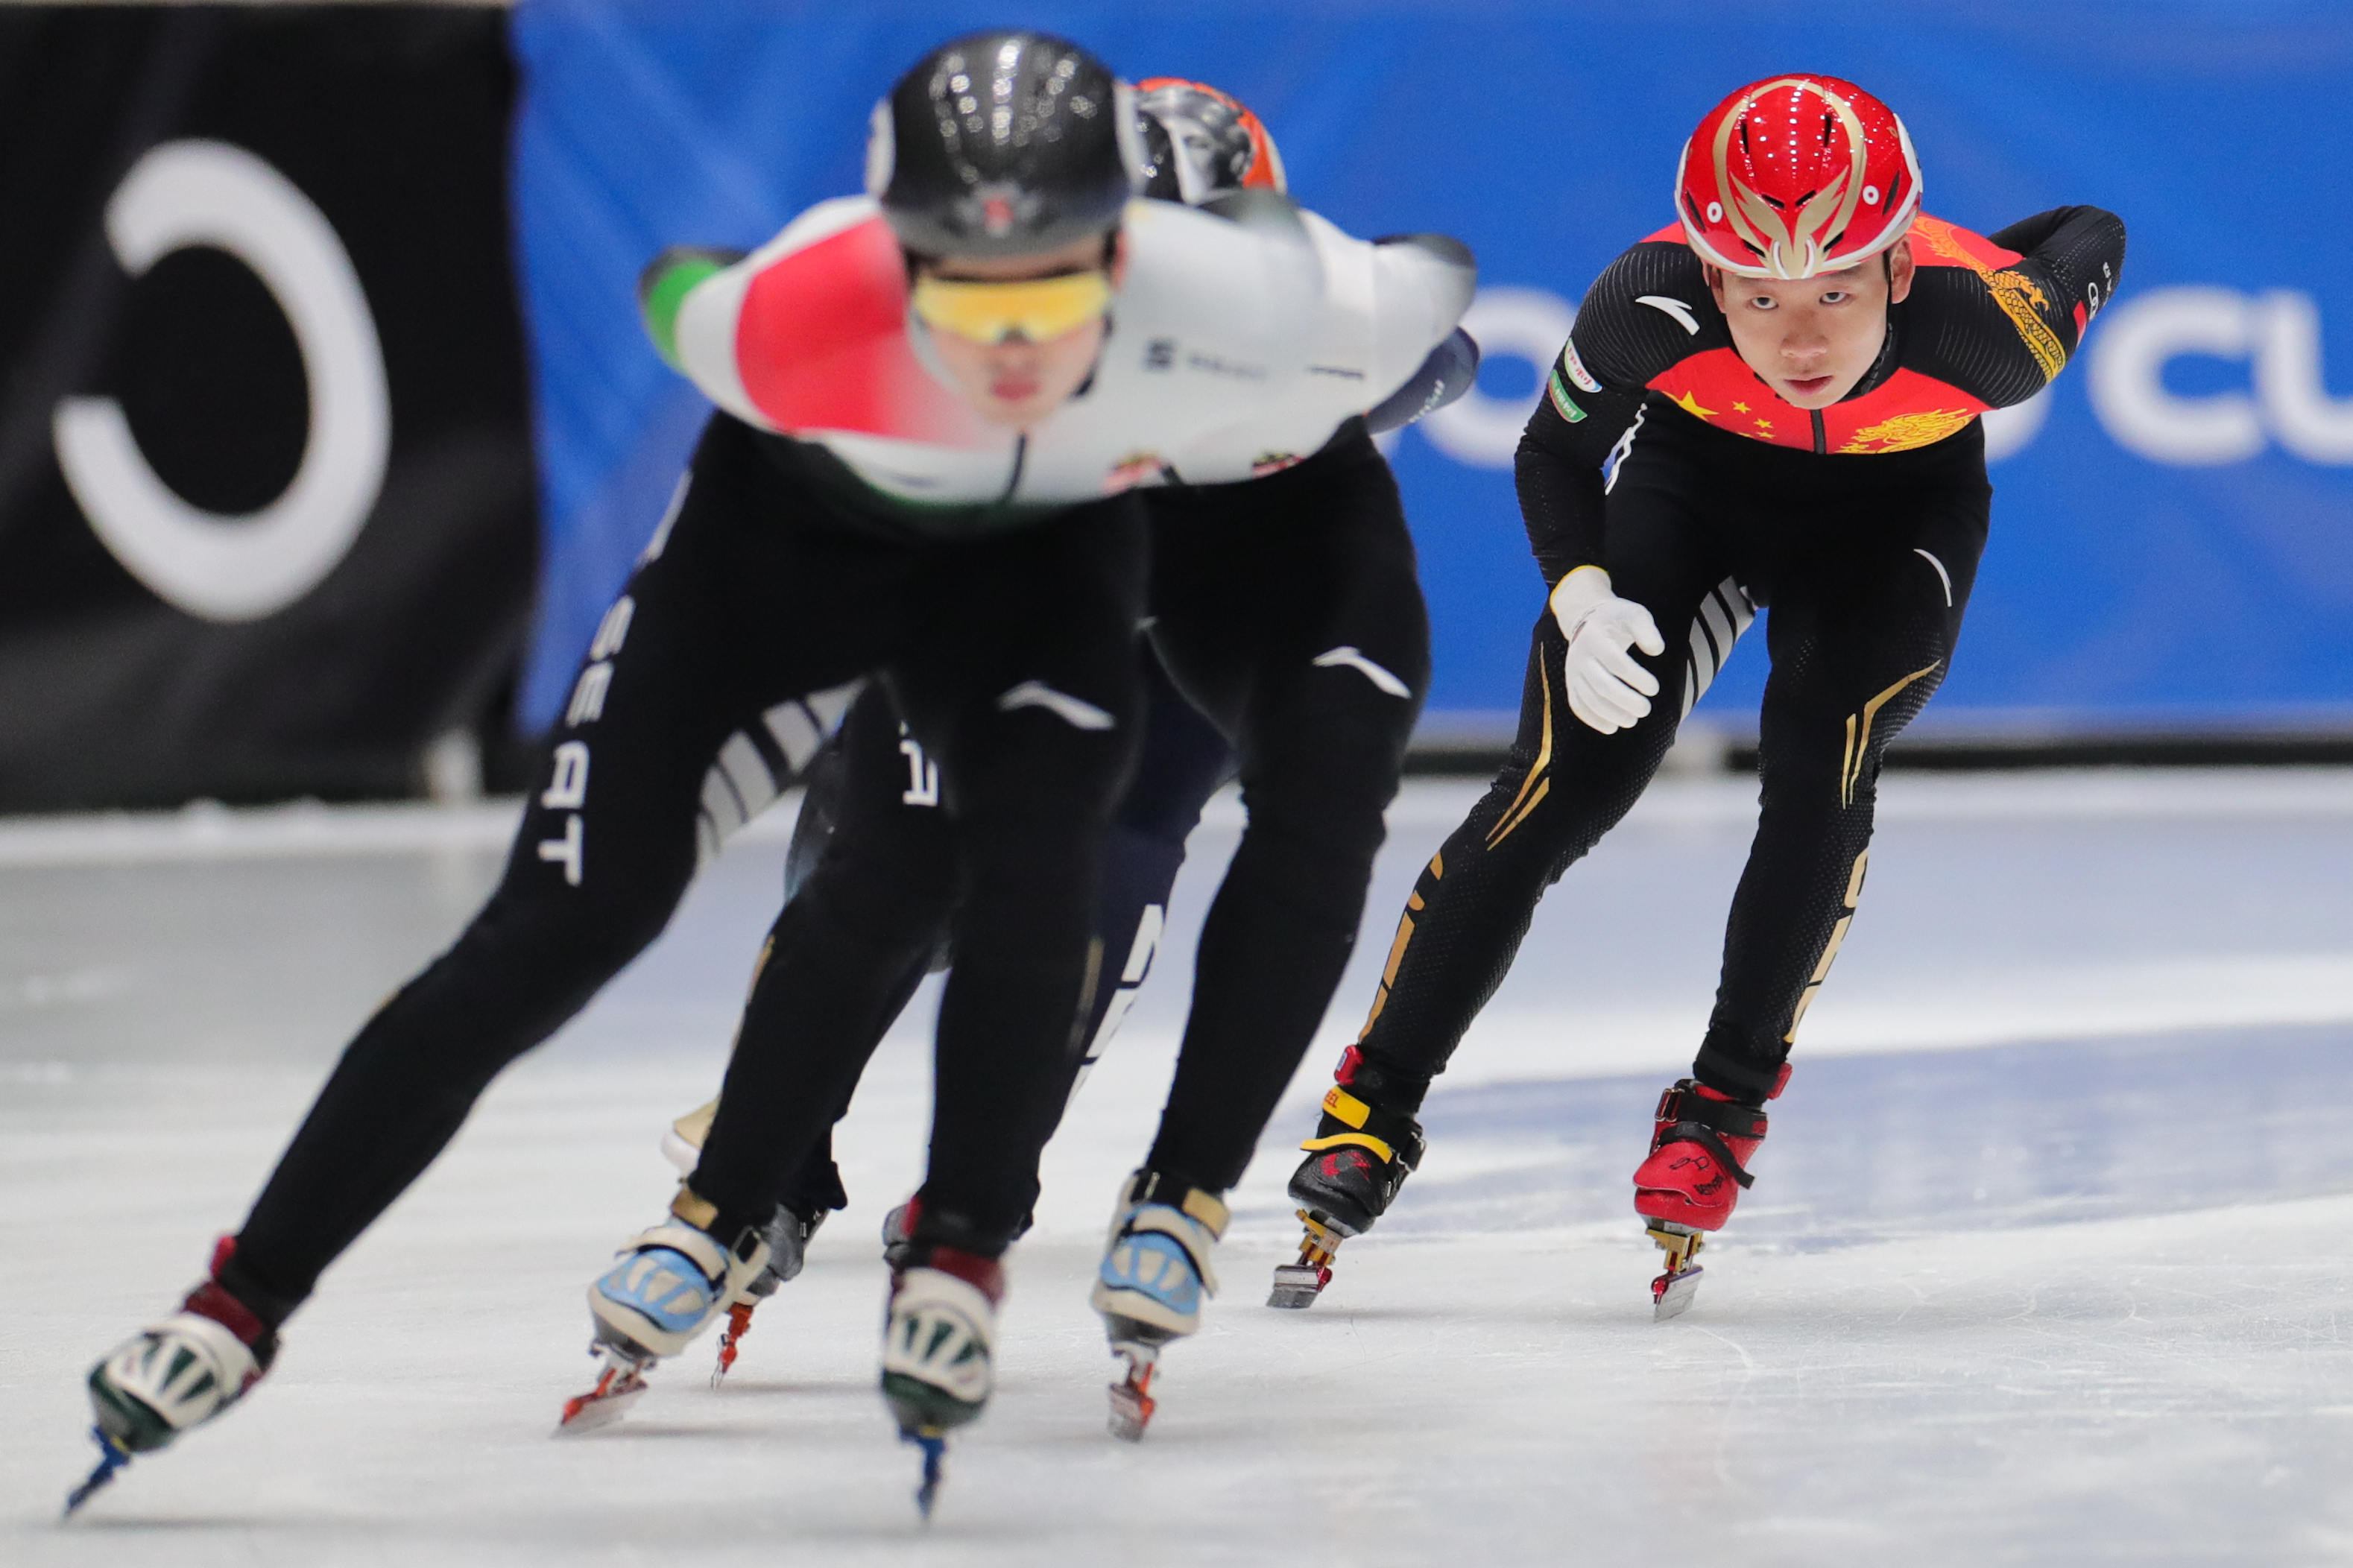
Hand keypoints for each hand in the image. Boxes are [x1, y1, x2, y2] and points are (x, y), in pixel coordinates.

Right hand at [1548, 567, 1665, 734]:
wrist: (1588, 621)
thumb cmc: (1617, 619)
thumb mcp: (1634, 614)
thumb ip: (1647, 630)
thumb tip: (1656, 651)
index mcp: (1596, 637)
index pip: (1615, 662)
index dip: (1636, 677)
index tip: (1655, 688)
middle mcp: (1581, 656)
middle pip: (1601, 684)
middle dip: (1625, 700)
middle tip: (1646, 710)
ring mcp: (1574, 672)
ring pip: (1589, 699)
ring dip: (1611, 714)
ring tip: (1632, 720)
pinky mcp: (1572, 684)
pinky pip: (1578, 706)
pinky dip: (1593, 720)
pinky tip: (1612, 728)